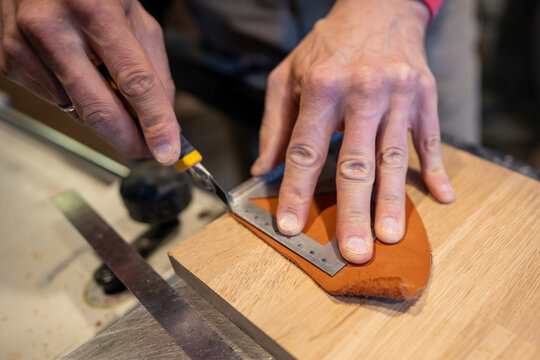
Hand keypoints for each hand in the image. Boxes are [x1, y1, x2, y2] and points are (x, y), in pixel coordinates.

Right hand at [0, 0, 179, 163]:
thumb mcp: (135, 18)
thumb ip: (153, 68)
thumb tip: (162, 120)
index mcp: (96, 11)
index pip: (134, 81)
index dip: (154, 122)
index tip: (166, 150)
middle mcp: (54, 28)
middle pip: (98, 109)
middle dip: (127, 139)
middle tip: (145, 149)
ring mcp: (25, 46)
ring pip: (76, 110)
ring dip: (100, 111)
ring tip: (102, 77)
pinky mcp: (9, 61)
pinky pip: (54, 101)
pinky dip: (73, 97)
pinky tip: (73, 69)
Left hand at [251, 0, 454, 263]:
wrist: (376, 8)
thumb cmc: (326, 48)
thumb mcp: (287, 76)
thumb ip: (274, 124)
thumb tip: (261, 168)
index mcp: (322, 86)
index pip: (305, 149)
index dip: (295, 189)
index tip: (290, 225)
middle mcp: (362, 91)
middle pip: (354, 161)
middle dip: (352, 210)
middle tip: (351, 251)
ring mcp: (398, 94)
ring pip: (393, 157)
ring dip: (390, 200)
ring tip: (386, 236)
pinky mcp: (424, 95)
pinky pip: (429, 139)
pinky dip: (435, 169)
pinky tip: (440, 197)